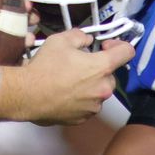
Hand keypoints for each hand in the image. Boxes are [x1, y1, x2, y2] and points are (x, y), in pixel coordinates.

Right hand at [0, 29, 134, 124]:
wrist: (27, 95)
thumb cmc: (45, 66)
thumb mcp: (60, 40)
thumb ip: (80, 36)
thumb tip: (87, 41)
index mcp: (102, 67)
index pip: (127, 52)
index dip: (119, 45)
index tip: (104, 46)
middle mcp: (103, 88)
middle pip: (111, 75)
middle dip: (98, 68)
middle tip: (79, 64)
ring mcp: (94, 106)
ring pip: (99, 91)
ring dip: (90, 85)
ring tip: (69, 81)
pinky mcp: (83, 118)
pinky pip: (88, 105)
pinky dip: (81, 99)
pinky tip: (64, 94)